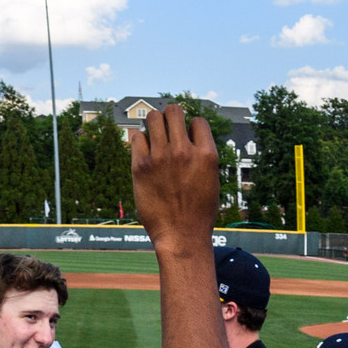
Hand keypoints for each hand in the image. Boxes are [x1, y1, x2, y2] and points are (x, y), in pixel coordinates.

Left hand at [130, 103, 220, 254]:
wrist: (181, 236)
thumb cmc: (198, 212)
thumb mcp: (211, 179)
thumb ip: (201, 156)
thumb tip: (189, 137)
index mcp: (207, 154)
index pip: (197, 120)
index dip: (191, 129)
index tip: (187, 142)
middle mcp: (184, 151)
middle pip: (173, 111)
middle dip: (171, 118)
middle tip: (168, 132)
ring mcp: (161, 157)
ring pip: (153, 118)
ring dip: (154, 125)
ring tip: (154, 138)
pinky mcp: (140, 167)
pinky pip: (136, 137)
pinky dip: (139, 141)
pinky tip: (144, 152)